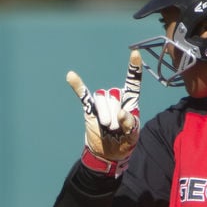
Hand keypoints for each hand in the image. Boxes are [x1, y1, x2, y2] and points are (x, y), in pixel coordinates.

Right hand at [66, 50, 141, 176]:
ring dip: (105, 114)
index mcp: (129, 101)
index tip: (135, 53)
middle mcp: (115, 98)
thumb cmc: (124, 142)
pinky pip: (83, 95)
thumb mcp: (133, 136)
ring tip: (107, 127)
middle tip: (117, 129)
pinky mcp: (90, 108)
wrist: (107, 153)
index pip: (133, 82)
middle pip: (115, 95)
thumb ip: (130, 124)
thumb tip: (121, 113)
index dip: (134, 68)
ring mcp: (101, 103)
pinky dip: (77, 86)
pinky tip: (71, 76)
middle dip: (115, 114)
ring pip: (102, 99)